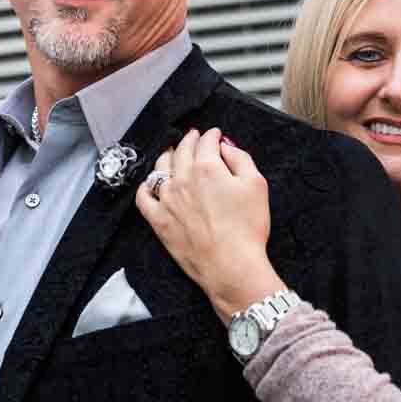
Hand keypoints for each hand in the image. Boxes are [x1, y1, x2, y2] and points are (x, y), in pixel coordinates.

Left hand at [135, 128, 286, 323]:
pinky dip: (146, 186)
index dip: (212, 135)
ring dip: (167, 156)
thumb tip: (226, 147)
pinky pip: (144, 197)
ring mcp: (167, 200)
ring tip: (171, 152)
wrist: (231, 266)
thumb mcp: (256, 185)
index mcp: (207, 167)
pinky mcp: (159, 220)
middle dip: (189, 140)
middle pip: (182, 150)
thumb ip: (240, 159)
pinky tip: (150, 184)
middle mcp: (183, 179)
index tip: (215, 135)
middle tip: (194, 136)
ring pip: (160, 168)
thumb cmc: (247, 228)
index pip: (206, 142)